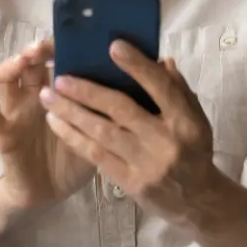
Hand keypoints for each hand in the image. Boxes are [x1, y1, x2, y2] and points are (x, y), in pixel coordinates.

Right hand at [0, 40, 94, 212]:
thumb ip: (109, 105)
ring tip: (20, 63)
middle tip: (41, 48)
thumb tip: (142, 78)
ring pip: (5, 81)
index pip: (54, 58)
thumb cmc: (77, 153)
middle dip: (33, 51)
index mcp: (57, 89)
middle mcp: (34, 94)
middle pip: (28, 63)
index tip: (69, 38)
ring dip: (10, 67)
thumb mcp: (97, 128)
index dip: (58, 46)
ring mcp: (16, 112)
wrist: (51, 192)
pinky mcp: (4, 135)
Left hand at [39, 40, 217, 230]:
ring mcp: (145, 164)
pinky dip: (74, 138)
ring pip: (102, 133)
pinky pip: (96, 156)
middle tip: (61, 77)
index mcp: (184, 120)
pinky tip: (57, 123)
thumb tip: (160, 59)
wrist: (197, 200)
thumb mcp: (196, 116)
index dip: (137, 66)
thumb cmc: (194, 149)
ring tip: (49, 96)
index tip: (113, 46)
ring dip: (72, 113)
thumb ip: (177, 88)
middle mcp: (165, 141)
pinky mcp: (129, 183)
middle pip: (121, 109)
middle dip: (87, 91)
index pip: (159, 87)